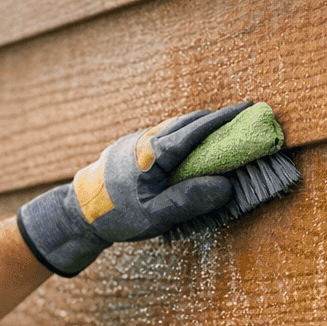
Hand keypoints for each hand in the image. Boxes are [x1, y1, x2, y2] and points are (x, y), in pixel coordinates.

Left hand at [15, 102, 251, 275]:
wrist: (77, 214)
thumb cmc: (117, 216)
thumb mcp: (157, 215)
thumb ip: (191, 200)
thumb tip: (226, 186)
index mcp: (154, 153)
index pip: (197, 129)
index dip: (225, 119)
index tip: (249, 109)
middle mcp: (145, 140)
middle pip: (187, 121)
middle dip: (216, 119)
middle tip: (242, 119)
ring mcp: (135, 142)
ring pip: (173, 127)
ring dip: (198, 126)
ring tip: (221, 132)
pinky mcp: (129, 149)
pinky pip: (163, 135)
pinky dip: (182, 136)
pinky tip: (189, 148)